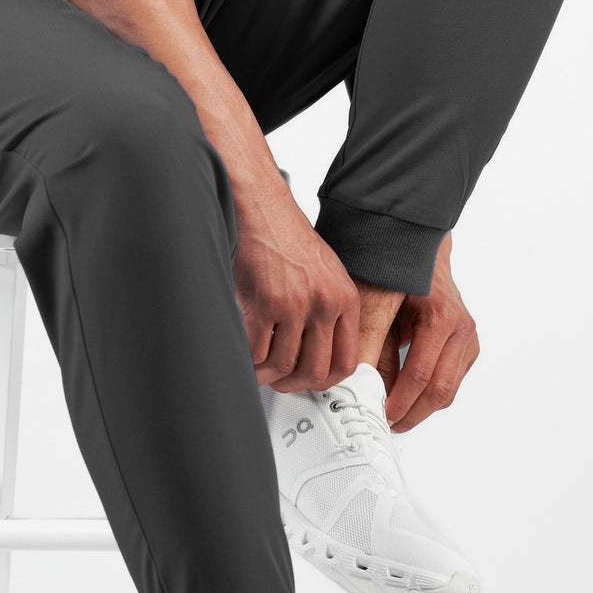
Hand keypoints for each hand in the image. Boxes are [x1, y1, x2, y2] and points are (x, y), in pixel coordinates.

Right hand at [232, 176, 360, 391]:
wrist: (261, 208)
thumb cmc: (288, 237)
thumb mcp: (327, 273)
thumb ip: (330, 311)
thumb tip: (320, 350)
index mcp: (345, 299)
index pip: (347, 361)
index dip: (326, 381)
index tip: (311, 382)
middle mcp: (324, 304)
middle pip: (315, 371)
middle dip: (294, 384)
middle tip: (280, 381)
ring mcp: (294, 305)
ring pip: (283, 365)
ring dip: (268, 375)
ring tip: (259, 369)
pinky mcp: (264, 303)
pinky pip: (257, 351)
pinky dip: (249, 362)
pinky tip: (246, 357)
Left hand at [376, 233, 478, 431]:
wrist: (417, 247)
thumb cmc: (395, 268)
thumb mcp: (372, 302)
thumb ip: (368, 345)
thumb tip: (360, 386)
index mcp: (441, 317)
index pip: (420, 376)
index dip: (398, 403)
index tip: (379, 416)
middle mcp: (461, 327)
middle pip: (440, 390)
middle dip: (412, 414)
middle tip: (386, 423)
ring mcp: (468, 337)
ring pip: (449, 390)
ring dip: (422, 407)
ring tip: (394, 414)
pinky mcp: (467, 345)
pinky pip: (451, 381)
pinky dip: (431, 394)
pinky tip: (408, 396)